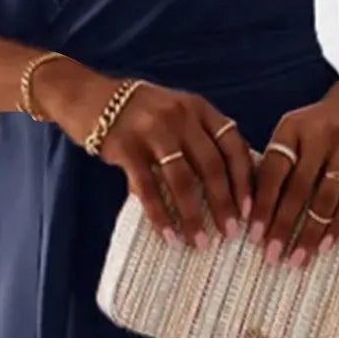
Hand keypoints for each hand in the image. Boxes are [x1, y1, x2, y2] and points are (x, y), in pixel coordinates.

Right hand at [34, 58, 252, 247]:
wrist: (86, 95)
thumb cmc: (137, 111)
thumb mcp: (175, 112)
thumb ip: (200, 138)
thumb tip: (230, 181)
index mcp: (199, 108)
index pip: (233, 145)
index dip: (245, 180)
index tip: (252, 211)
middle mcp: (180, 116)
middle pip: (212, 166)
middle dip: (224, 204)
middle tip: (232, 234)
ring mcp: (152, 130)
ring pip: (182, 181)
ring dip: (193, 216)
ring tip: (200, 242)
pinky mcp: (126, 147)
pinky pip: (147, 189)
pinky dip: (160, 216)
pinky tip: (168, 237)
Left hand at [249, 75, 338, 264]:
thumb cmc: (322, 124)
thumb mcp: (297, 130)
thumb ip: (279, 161)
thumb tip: (250, 210)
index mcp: (292, 127)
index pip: (273, 171)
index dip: (262, 204)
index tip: (252, 235)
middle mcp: (319, 133)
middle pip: (298, 188)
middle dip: (283, 225)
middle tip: (272, 256)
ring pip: (326, 197)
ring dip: (310, 232)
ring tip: (298, 259)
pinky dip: (337, 224)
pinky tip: (325, 246)